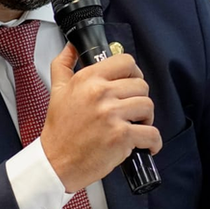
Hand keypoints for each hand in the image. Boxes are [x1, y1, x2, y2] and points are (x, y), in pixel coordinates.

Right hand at [42, 43, 161, 191]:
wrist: (56, 162)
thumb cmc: (60, 130)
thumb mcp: (57, 90)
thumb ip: (64, 64)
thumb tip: (71, 46)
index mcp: (88, 79)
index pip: (126, 62)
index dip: (134, 73)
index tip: (132, 84)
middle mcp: (100, 93)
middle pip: (141, 85)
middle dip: (139, 99)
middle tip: (131, 111)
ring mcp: (112, 115)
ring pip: (148, 107)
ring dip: (146, 119)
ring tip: (135, 126)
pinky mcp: (121, 136)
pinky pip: (152, 133)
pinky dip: (154, 142)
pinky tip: (146, 145)